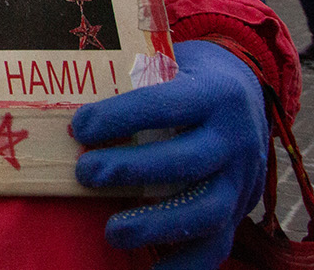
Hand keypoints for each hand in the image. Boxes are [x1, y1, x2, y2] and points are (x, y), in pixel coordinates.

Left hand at [72, 40, 266, 269]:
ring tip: (111, 231)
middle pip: (188, 160)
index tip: (80, 127)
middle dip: (133, 170)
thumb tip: (67, 99)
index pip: (166, 104)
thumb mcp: (167, 64)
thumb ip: (130, 80)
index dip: (121, 116)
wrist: (246, 94)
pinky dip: (184, 263)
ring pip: (206, 210)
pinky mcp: (239, 210)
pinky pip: (217, 245)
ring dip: (156, 224)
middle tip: (85, 173)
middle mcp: (235, 137)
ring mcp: (242, 178)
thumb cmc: (185, 78)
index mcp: (214, 93)